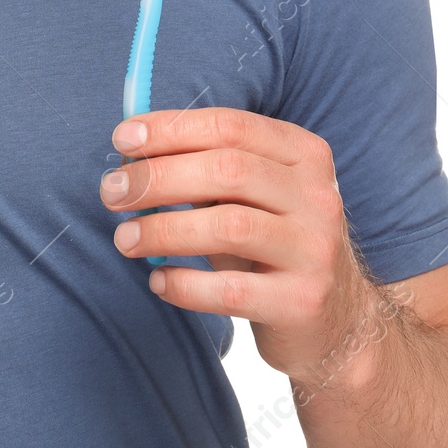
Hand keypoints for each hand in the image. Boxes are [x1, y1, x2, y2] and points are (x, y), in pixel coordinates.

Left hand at [100, 107, 380, 381]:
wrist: (336, 321)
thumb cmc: (273, 246)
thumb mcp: (252, 197)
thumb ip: (207, 169)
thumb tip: (133, 151)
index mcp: (304, 156)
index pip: (231, 127)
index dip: (171, 129)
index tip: (122, 140)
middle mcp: (318, 197)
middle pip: (227, 170)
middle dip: (158, 178)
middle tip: (112, 193)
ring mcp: (315, 250)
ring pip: (229, 226)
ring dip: (163, 229)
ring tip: (125, 239)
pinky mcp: (303, 301)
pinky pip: (231, 290)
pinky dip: (185, 284)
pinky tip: (159, 281)